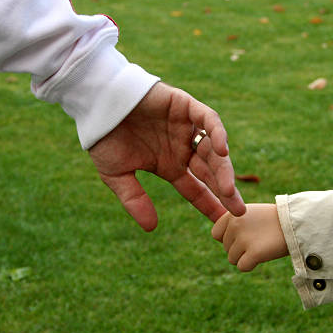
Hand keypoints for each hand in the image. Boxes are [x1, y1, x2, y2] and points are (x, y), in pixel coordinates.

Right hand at [89, 82, 244, 230]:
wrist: (95, 104)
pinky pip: (208, 119)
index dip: (209, 205)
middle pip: (210, 172)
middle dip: (225, 192)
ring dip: (223, 169)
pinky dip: (217, 133)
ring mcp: (186, 126)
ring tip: (227, 190)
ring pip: (213, 149)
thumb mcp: (117, 175)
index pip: (196, 189)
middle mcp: (182, 147)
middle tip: (237, 212)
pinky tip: (221, 150)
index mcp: (170, 165)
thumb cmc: (104, 138)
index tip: (222, 222)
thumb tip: (151, 228)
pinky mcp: (185, 105)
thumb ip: (134, 199)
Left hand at [211, 203, 288, 271]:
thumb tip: (220, 239)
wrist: (295, 222)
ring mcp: (243, 240)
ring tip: (261, 246)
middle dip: (239, 248)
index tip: (243, 236)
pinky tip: (262, 256)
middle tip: (257, 240)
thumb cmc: (273, 219)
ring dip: (245, 257)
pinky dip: (251, 265)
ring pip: (232, 259)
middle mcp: (234, 226)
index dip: (228, 238)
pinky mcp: (253, 253)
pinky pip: (242, 267)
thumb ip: (233, 223)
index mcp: (231, 214)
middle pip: (226, 248)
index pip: (215, 234)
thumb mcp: (248, 213)